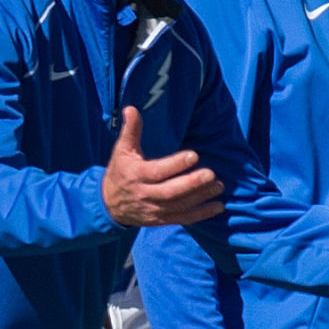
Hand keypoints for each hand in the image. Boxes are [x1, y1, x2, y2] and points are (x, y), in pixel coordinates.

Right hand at [102, 106, 223, 227]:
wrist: (110, 205)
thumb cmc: (120, 172)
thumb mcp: (122, 150)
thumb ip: (130, 130)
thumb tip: (131, 108)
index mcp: (136, 175)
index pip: (157, 171)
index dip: (176, 164)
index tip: (194, 155)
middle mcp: (145, 194)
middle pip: (171, 192)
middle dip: (192, 183)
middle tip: (211, 174)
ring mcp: (154, 210)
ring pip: (180, 206)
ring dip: (201, 197)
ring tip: (218, 186)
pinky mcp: (161, 220)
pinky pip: (183, 219)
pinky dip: (201, 215)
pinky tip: (218, 207)